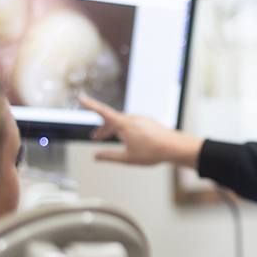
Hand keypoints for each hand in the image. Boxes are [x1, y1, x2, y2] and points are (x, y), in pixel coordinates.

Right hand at [79, 94, 202, 167]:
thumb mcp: (127, 158)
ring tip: (112, 139)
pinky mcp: (148, 122)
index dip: (90, 105)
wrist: (175, 147)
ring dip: (114, 130)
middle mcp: (132, 118)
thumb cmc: (152, 153)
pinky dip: (125, 129)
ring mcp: (141, 119)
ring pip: (123, 122)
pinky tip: (129, 139)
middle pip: (112, 120)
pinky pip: (132, 123)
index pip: (103, 112)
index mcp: (125, 125)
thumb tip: (95, 156)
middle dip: (103, 129)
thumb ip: (109, 157)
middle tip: (95, 138)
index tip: (81, 97)